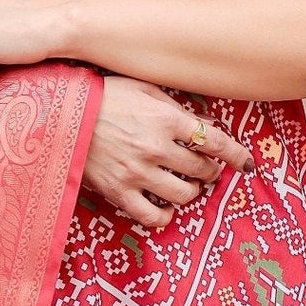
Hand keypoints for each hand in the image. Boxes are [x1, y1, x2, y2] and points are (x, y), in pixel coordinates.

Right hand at [78, 77, 253, 230]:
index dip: (236, 154)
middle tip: (206, 169)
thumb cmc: (103, 96)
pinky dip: (164, 216)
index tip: (245, 163)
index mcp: (166, 119)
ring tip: (185, 184)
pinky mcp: (119, 193)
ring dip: (191, 191)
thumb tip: (205, 122)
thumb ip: (176, 107)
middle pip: (203, 170)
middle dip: (210, 171)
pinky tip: (165, 207)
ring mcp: (138, 174)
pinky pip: (153, 217)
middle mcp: (156, 148)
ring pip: (184, 195)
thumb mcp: (143, 89)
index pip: (215, 141)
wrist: (59, 115)